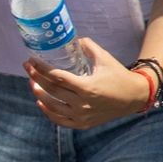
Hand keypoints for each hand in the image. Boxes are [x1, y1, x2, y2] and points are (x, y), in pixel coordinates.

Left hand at [24, 38, 149, 127]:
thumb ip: (87, 46)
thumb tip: (73, 37)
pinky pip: (62, 121)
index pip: (57, 78)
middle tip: (27, 67)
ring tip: (32, 83)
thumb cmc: (118, 76)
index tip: (31, 60)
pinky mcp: (85, 123)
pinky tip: (41, 102)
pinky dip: (49, 113)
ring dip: (40, 94)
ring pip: (54, 107)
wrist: (135, 97)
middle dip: (36, 78)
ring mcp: (83, 115)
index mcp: (88, 87)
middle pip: (53, 91)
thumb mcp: (104, 58)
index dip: (41, 69)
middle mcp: (84, 103)